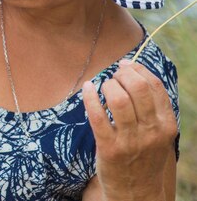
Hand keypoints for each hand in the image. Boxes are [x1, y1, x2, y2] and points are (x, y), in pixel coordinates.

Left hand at [82, 59, 176, 200]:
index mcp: (166, 124)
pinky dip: (90, 97)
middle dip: (122, 74)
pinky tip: (87, 89)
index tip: (126, 64)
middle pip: (137, 89)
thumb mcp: (158, 134)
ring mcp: (130, 140)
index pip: (155, 87)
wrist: (136, 192)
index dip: (138, 70)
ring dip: (107, 85)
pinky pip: (97, 115)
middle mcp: (151, 131)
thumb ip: (152, 108)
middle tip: (114, 74)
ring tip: (103, 85)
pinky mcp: (109, 147)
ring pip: (118, 99)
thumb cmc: (144, 156)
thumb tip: (136, 72)